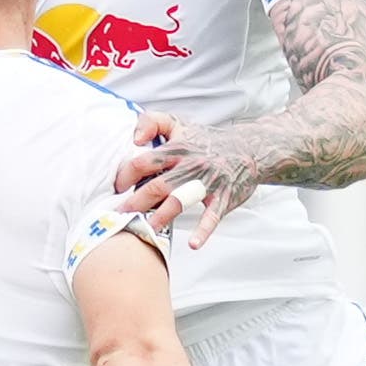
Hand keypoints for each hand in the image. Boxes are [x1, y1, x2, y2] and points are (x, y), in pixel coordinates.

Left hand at [114, 120, 244, 248]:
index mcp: (176, 148)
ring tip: (148, 229)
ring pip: (180, 201)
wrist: (248, 150)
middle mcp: (190, 166)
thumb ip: (151, 122)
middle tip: (121, 215)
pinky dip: (204, 230)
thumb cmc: (207, 141)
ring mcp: (207, 183)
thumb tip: (135, 139)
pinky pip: (212, 216)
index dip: (126, 175)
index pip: (144, 161)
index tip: (117, 188)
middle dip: (136, 202)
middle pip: (157, 185)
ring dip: (161, 217)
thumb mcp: (178, 123)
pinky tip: (194, 243)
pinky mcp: (223, 198)